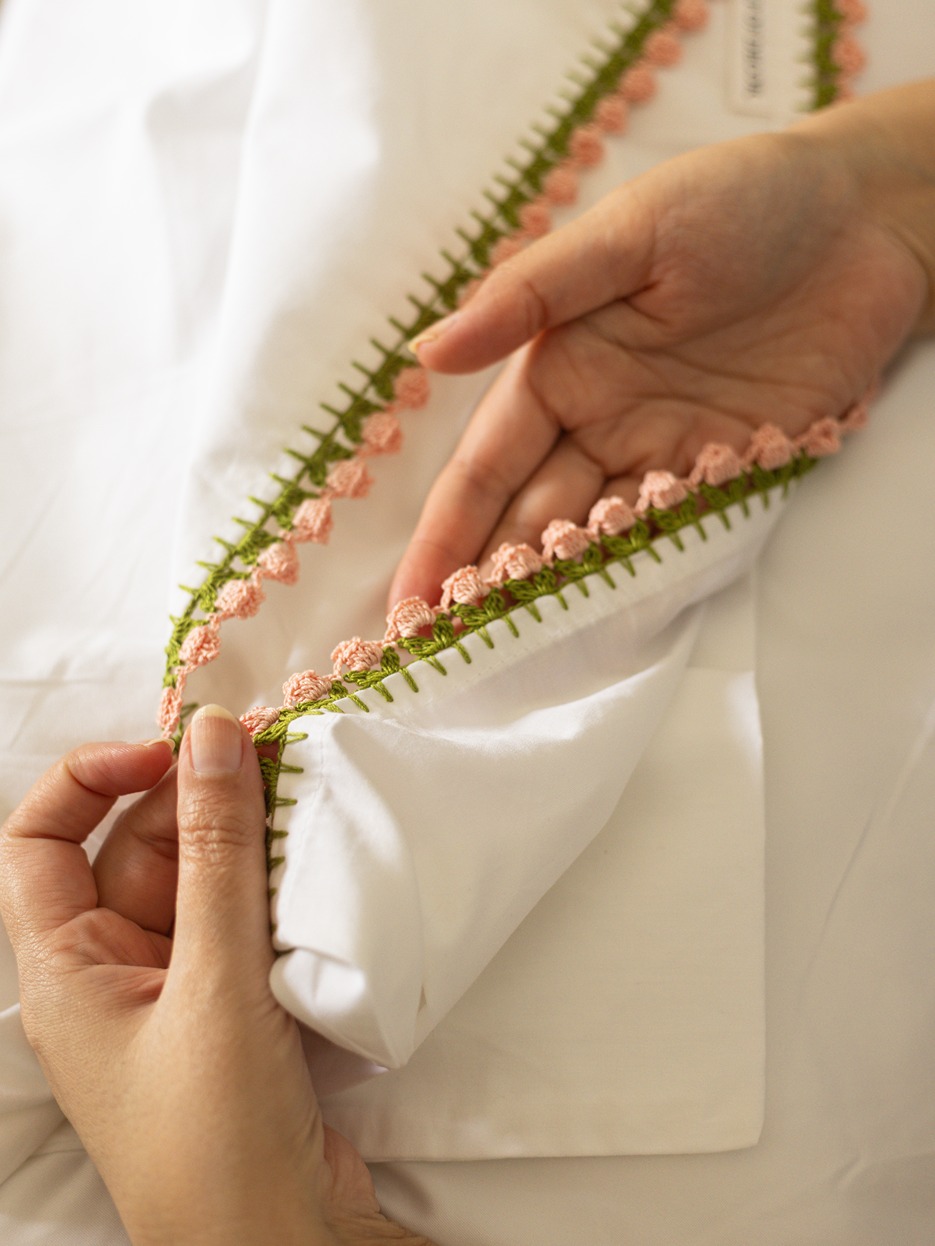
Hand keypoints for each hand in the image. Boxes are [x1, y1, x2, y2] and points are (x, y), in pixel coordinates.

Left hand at [0, 709, 432, 1245]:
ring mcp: (176, 989)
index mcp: (67, 966)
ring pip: (202, 879)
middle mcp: (112, 969)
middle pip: (139, 847)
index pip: (41, 838)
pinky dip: (276, 886)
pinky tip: (319, 863)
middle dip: (201, 799)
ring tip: (307, 802)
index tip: (170, 751)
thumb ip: (217, 853)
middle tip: (276, 757)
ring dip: (249, 840)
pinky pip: (244, 919)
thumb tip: (210, 734)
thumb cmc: (217, 1135)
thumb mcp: (216, 980)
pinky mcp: (233, 1007)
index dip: (93, 778)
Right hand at [390, 86, 934, 605]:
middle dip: (484, 584)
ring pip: (593, 539)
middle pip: (530, 517)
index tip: (409, 601)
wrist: (869, 215)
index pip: (487, 468)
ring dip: (552, 595)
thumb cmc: (740, 201)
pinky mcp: (732, 470)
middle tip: (443, 653)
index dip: (446, 535)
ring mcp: (666, 451)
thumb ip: (530, 295)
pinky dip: (635, 577)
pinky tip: (599, 620)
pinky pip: (672, 535)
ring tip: (508, 654)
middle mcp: (602, 419)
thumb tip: (428, 351)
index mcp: (561, 366)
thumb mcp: (627, 232)